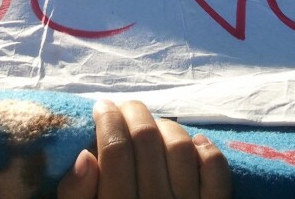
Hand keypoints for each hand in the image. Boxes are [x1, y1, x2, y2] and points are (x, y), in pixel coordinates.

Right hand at [58, 100, 230, 198]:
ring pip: (181, 147)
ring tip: (153, 125)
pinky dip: (207, 151)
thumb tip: (85, 156)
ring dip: (166, 126)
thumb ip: (77, 197)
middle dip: (134, 113)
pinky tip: (194, 144)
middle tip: (124, 106)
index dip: (107, 119)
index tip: (101, 106)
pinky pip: (217, 171)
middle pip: (147, 140)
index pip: (115, 149)